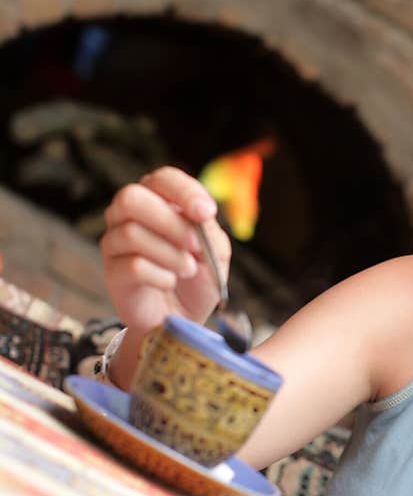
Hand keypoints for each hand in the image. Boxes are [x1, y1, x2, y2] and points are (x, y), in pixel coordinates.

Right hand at [100, 166, 230, 332]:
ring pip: (131, 233)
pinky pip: (132, 265)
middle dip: (170, 222)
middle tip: (196, 246)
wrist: (184, 317)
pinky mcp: (112, 272)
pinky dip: (160, 275)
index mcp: (159, 200)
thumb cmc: (199, 277)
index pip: (163, 179)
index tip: (206, 213)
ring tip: (189, 269)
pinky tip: (170, 281)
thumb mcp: (216, 252)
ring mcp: (116, 242)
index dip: (184, 192)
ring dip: (170, 254)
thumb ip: (209, 231)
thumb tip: (200, 215)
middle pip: (131, 198)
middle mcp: (130, 215)